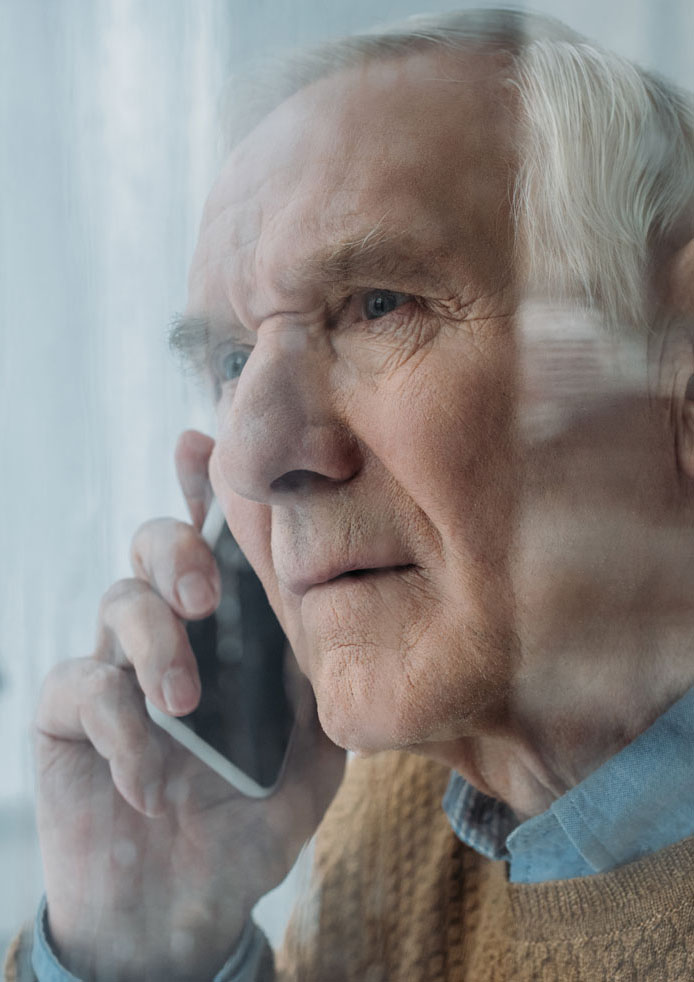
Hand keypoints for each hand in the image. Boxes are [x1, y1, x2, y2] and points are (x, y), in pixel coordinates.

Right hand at [35, 430, 344, 981]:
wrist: (183, 912)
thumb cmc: (250, 823)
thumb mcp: (310, 757)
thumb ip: (317, 685)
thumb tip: (322, 612)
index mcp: (229, 631)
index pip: (217, 540)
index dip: (206, 484)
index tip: (206, 441)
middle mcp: (169, 633)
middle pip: (155, 543)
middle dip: (178, 550)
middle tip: (206, 598)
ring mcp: (114, 669)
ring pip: (117, 602)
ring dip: (156, 647)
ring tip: (186, 708)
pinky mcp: (66, 718)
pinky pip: (81, 687)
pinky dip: (121, 730)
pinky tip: (150, 784)